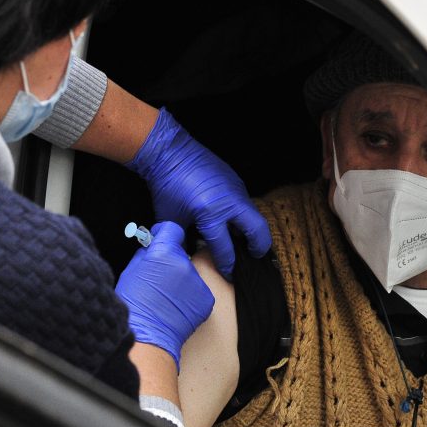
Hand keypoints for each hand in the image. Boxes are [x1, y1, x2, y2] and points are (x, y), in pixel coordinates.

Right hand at [115, 221, 213, 370]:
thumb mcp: (131, 272)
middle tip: (159, 278)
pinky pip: (198, 291)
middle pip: (181, 253)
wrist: (147, 337)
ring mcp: (198, 282)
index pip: (172, 229)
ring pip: (189, 274)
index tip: (160, 240)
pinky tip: (176, 308)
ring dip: (181, 280)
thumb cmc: (133, 307)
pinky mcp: (207, 299)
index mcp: (163, 253)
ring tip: (166, 298)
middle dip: (171, 261)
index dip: (164, 234)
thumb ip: (145, 254)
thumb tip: (152, 247)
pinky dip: (189, 297)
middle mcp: (184, 264)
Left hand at [125, 108, 271, 277]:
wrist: (169, 152)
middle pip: (257, 231)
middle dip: (259, 248)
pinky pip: (245, 203)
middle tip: (254, 257)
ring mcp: (236, 189)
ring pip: (254, 215)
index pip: (226, 248)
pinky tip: (234, 222)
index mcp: (211, 214)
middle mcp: (230, 202)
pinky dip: (243, 216)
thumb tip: (189, 257)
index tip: (229, 274)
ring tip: (245, 243)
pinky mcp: (236, 181)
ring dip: (252, 231)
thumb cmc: (167, 187)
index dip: (228, 265)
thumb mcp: (172, 220)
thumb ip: (184, 240)